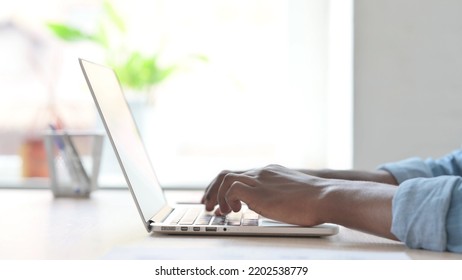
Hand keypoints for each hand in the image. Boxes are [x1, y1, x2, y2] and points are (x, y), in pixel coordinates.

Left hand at [201, 164, 329, 225]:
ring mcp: (259, 180)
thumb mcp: (290, 193)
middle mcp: (261, 172)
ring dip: (217, 196)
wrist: (325, 196)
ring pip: (225, 178)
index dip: (223, 187)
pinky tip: (236, 212)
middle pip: (226, 174)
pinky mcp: (259, 192)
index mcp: (268, 172)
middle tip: (207, 205)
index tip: (218, 200)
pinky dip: (228, 200)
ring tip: (220, 212)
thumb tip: (260, 204)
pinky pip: (232, 189)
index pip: (239, 174)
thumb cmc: (314, 200)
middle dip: (212, 190)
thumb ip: (273, 194)